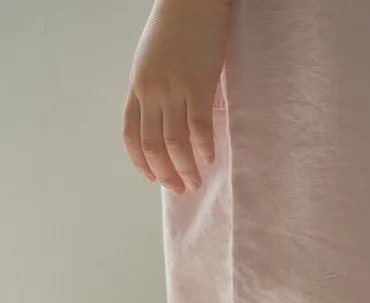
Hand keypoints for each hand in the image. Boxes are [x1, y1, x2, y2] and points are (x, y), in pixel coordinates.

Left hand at [123, 0, 229, 193]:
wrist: (191, 2)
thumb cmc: (175, 31)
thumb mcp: (151, 63)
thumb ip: (153, 92)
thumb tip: (163, 122)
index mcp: (138, 88)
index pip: (131, 135)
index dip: (140, 162)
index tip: (152, 178)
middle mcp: (151, 93)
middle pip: (152, 145)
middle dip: (164, 173)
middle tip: (178, 189)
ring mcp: (174, 90)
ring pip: (174, 142)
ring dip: (185, 168)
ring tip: (195, 182)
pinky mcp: (198, 86)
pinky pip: (199, 127)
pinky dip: (203, 147)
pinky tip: (210, 159)